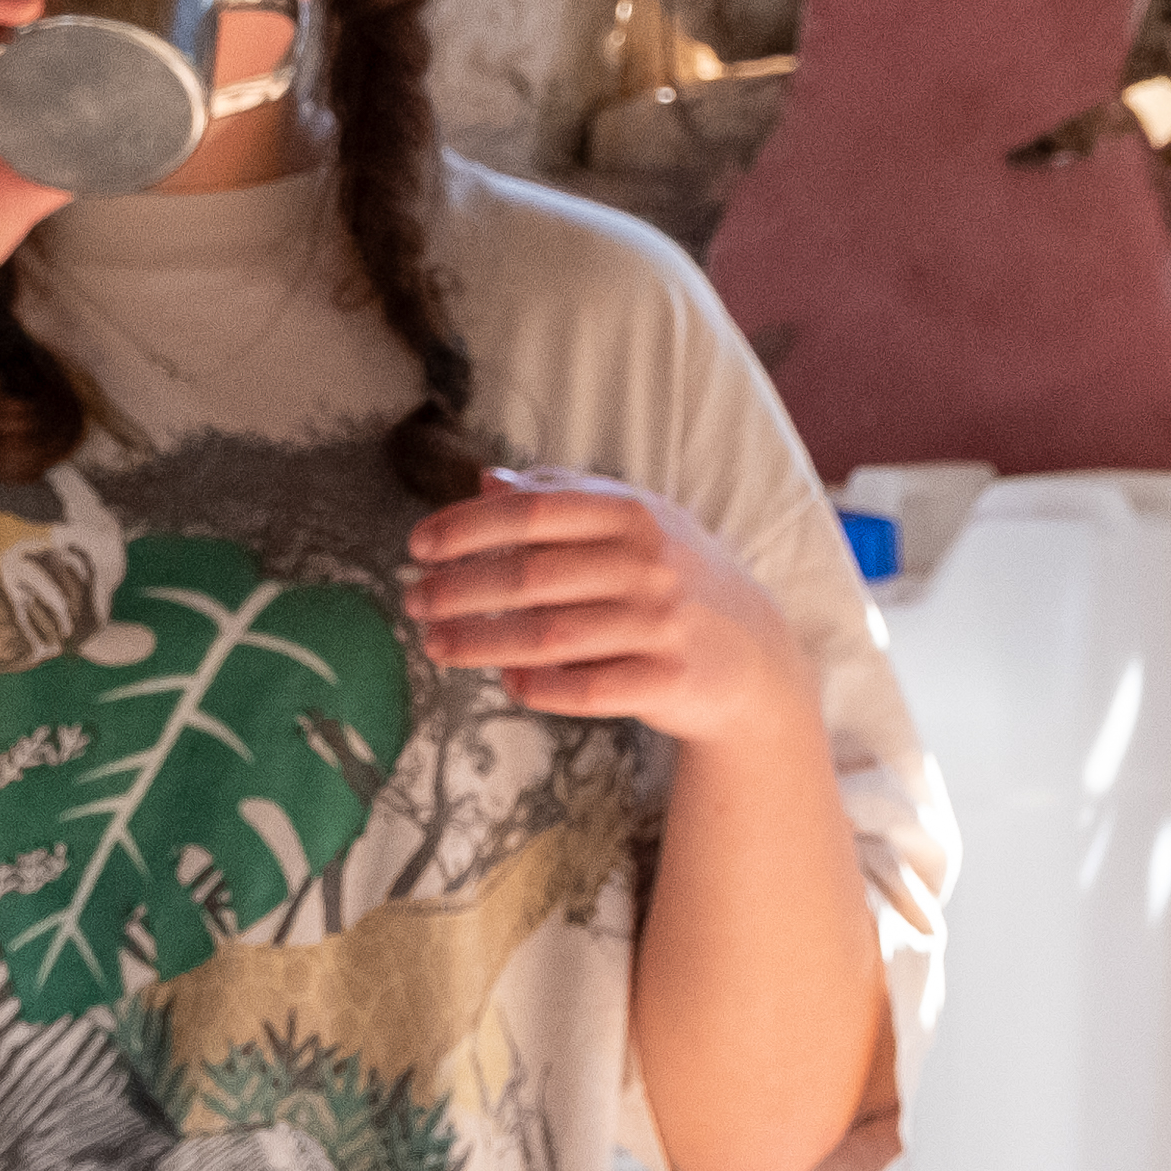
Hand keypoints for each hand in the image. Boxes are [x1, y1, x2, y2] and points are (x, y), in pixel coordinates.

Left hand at [401, 470, 822, 753]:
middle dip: (458, 589)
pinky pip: (585, 690)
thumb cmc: (677, 581)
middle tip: (413, 600)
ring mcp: (660, 625)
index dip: (467, 528)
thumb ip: (562, 498)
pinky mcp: (666, 681)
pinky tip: (506, 681)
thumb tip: (486, 480)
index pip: (533, 513)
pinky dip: (538, 687)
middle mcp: (648, 565)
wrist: (756, 656)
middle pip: (530, 576)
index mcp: (633, 515)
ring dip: (480, 641)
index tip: (418, 546)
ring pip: (548, 636)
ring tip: (435, 643)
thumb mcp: (634, 525)